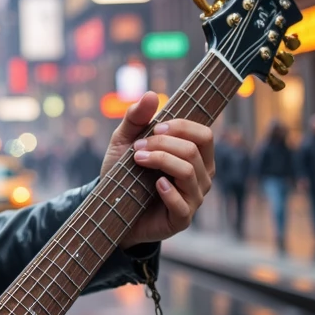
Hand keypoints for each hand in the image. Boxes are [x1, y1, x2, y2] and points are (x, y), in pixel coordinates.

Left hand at [100, 92, 214, 247]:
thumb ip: (135, 119)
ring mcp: (193, 199)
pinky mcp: (181, 219)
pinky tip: (155, 184)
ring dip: (160, 160)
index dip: (181, 127)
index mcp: (195, 157)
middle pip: (194, 151)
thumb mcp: (124, 142)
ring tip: (138, 160)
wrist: (110, 210)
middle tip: (137, 148)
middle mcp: (201, 177)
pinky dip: (168, 192)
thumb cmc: (124, 175)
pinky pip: (183, 204)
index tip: (154, 127)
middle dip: (163, 144)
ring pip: (189, 172)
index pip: (204, 135)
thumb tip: (151, 95)